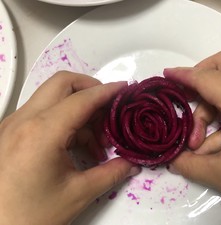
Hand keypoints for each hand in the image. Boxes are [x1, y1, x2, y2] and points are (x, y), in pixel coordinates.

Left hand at [0, 71, 139, 224]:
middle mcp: (23, 121)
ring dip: (80, 111)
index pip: (82, 99)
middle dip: (90, 89)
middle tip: (109, 108)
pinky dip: (66, 122)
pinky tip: (78, 147)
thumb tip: (131, 163)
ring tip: (97, 141)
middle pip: (62, 83)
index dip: (107, 91)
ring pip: (53, 98)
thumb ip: (111, 173)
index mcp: (41, 133)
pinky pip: (44, 114)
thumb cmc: (28, 216)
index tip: (124, 89)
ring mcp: (14, 124)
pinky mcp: (11, 132)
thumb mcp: (78, 194)